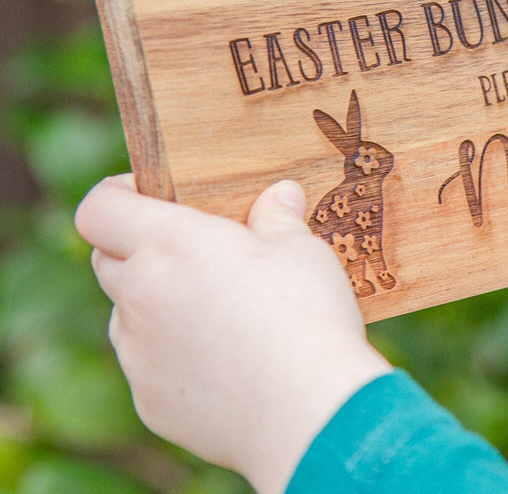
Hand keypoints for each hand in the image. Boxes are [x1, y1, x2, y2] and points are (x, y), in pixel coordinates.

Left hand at [75, 175, 389, 493]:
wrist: (308, 413)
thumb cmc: (306, 316)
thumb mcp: (301, 249)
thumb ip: (278, 218)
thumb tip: (279, 195)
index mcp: (170, 245)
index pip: (99, 209)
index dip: (118, 194)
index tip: (152, 193)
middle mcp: (140, 297)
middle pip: (107, 260)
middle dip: (140, 247)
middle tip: (194, 248)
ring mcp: (139, 355)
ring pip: (128, 315)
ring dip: (158, 303)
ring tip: (219, 309)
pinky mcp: (150, 401)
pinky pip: (150, 364)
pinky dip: (176, 354)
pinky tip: (227, 359)